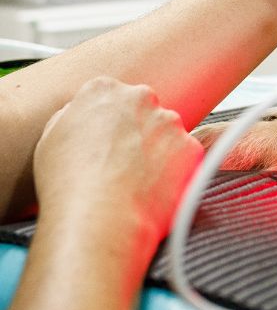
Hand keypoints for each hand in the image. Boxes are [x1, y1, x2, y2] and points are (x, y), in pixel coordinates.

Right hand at [33, 77, 203, 256]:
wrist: (99, 219)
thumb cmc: (69, 185)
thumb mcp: (51, 139)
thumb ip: (74, 117)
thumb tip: (87, 118)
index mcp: (103, 90)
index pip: (111, 96)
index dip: (108, 122)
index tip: (106, 141)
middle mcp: (141, 98)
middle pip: (143, 111)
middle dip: (137, 132)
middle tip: (122, 163)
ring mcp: (169, 121)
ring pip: (167, 133)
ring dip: (158, 151)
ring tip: (135, 182)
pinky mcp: (191, 146)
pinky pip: (185, 156)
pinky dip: (175, 171)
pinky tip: (153, 189)